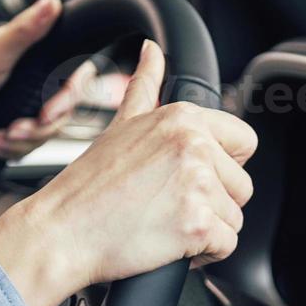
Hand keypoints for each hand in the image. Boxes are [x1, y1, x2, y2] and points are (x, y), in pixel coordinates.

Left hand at [0, 0, 88, 175]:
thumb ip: (26, 29)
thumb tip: (52, 1)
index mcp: (28, 55)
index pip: (71, 75)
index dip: (68, 97)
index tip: (49, 110)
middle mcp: (27, 80)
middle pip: (62, 110)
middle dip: (40, 126)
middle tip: (18, 128)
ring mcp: (18, 105)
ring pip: (45, 132)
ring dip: (22, 141)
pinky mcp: (9, 127)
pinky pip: (28, 146)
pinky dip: (10, 149)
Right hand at [0, 40, 256, 305]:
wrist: (61, 233)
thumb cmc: (86, 188)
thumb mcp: (119, 126)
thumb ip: (145, 87)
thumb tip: (153, 51)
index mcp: (182, 118)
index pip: (244, 141)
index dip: (223, 167)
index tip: (192, 179)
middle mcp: (194, 146)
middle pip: (242, 185)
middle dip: (213, 204)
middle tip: (168, 206)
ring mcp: (197, 185)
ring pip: (235, 218)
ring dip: (207, 230)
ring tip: (164, 225)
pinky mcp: (197, 225)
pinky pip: (226, 245)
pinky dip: (203, 254)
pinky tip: (170, 244)